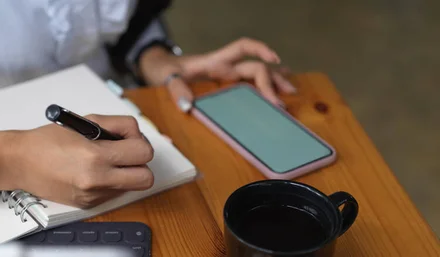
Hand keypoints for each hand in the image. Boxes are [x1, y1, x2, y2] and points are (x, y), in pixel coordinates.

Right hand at [0, 115, 154, 208]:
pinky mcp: (89, 203)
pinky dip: (112, 180)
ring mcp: (93, 195)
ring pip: (132, 186)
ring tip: (109, 159)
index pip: (143, 152)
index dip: (139, 140)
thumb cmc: (46, 141)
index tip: (128, 137)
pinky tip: (95, 170)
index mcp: (95, 157)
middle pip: (146, 178)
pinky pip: (115, 192)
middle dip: (140, 162)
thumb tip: (134, 133)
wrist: (19, 163)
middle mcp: (96, 180)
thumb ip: (113, 127)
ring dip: (127, 172)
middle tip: (126, 151)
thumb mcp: (84, 123)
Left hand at [138, 37, 295, 110]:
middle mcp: (226, 66)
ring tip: (291, 93)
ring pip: (257, 74)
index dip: (260, 50)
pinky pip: (250, 82)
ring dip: (274, 81)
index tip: (273, 61)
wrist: (161, 68)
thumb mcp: (167, 78)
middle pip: (255, 68)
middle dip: (272, 81)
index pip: (242, 47)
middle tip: (282, 102)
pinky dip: (266, 85)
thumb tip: (186, 105)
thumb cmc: (166, 70)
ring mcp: (227, 74)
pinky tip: (278, 90)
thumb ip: (176, 89)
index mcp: (216, 61)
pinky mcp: (226, 83)